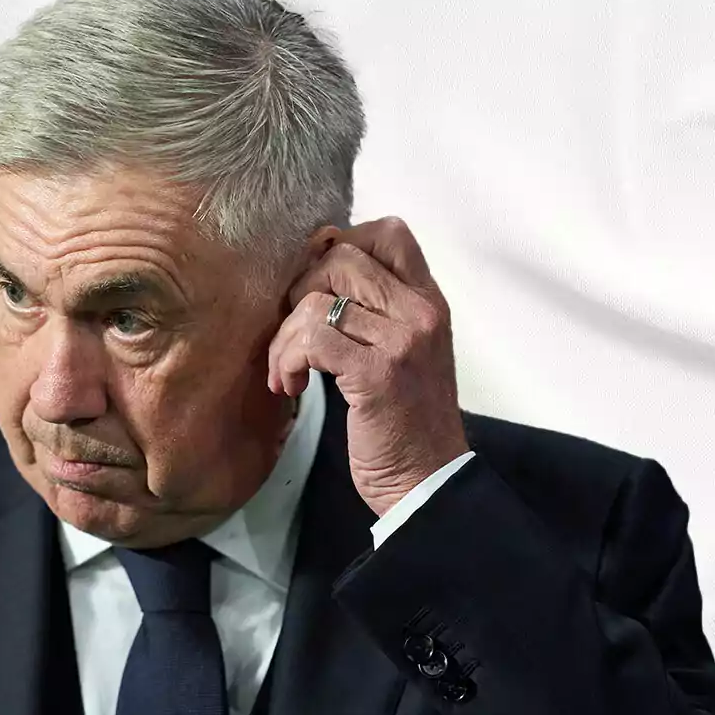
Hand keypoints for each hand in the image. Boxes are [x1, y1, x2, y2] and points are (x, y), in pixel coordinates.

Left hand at [267, 216, 469, 517]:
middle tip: (294, 336)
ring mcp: (402, 342)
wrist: (428, 481)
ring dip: (285, 337)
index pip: (389, 233)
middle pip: (341, 258)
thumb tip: (318, 265)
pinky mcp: (376, 375)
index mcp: (429, 302)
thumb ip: (376, 308)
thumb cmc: (407, 421)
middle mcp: (420, 314)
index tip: (316, 287)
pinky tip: (292, 386)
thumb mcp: (405, 351)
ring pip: (316, 300)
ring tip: (289, 371)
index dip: (340, 244)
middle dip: (299, 292)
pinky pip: (312, 339)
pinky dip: (288, 360)